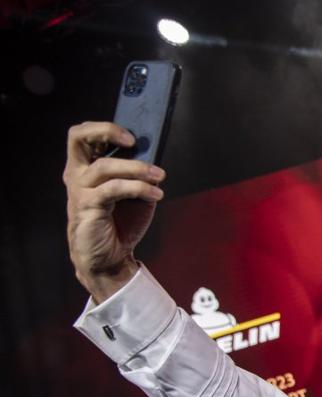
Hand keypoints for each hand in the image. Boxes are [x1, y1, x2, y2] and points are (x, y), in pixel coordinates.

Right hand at [64, 122, 166, 301]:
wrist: (110, 258)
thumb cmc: (120, 223)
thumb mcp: (133, 194)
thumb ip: (136, 175)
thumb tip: (154, 161)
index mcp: (86, 167)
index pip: (84, 136)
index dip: (105, 128)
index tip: (132, 135)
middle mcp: (78, 174)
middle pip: (78, 137)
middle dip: (106, 130)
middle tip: (134, 141)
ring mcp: (80, 190)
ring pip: (105, 166)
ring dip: (137, 168)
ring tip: (160, 176)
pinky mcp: (88, 206)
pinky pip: (113, 189)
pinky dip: (138, 188)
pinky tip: (156, 193)